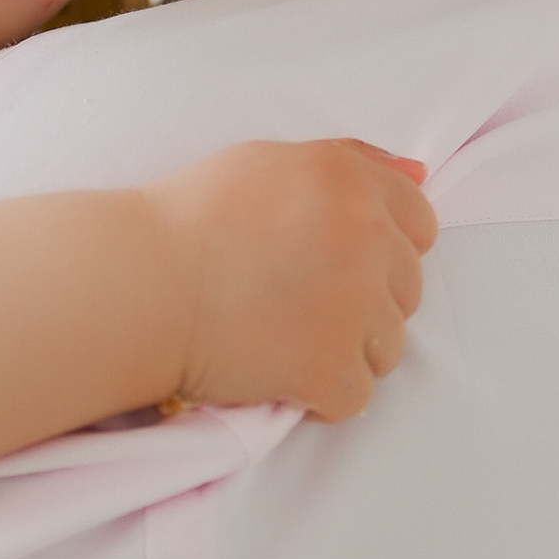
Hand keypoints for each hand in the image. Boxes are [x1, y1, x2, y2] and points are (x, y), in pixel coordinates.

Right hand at [149, 140, 435, 420]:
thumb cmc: (186, 219)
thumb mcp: (268, 161)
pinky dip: (319, 396)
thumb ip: (349, 163)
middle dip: (363, 304)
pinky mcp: (332, 369)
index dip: (382, 250)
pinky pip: (354, 396)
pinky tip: (276, 375)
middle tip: (293, 305)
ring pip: (387, 348)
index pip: (419, 224)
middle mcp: (367, 238)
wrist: (138, 283)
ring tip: (281, 341)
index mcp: (351, 182)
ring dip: (344, 351)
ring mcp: (356, 308)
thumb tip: (421, 175)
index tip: (335, 265)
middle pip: (406, 291)